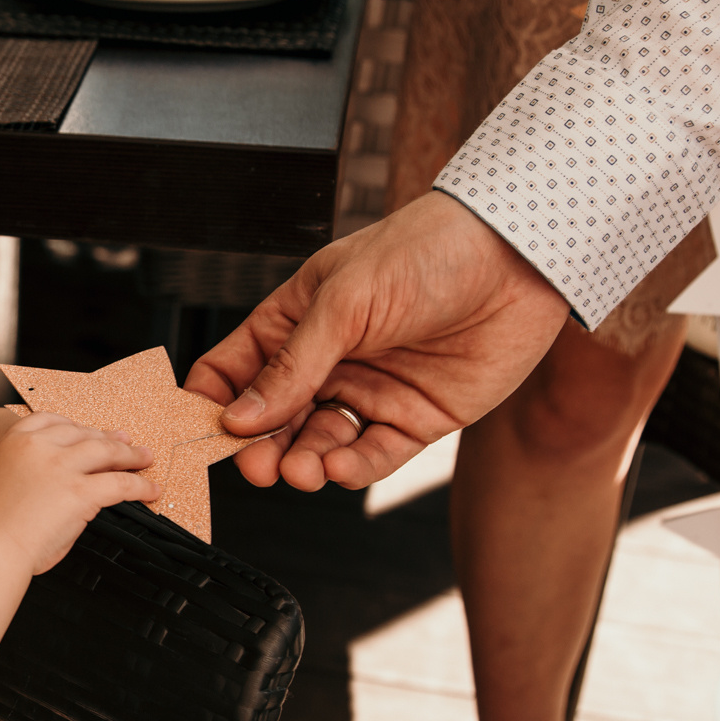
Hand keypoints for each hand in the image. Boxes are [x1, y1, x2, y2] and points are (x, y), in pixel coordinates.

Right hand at [0, 414, 157, 573]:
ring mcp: (61, 467)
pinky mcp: (80, 491)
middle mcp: (39, 447)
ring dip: (130, 455)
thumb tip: (62, 482)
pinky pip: (119, 483)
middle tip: (125, 442)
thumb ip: (31, 472)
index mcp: (14, 440)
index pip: (51, 420)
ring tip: (144, 459)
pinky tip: (150, 490)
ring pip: (106, 452)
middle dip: (107, 438)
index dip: (75, 426)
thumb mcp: (2, 479)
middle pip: (83, 433)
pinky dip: (140, 486)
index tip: (88, 430)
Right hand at [185, 193, 569, 490]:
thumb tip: (242, 417)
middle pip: (273, 419)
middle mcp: (329, 361)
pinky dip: (351, 468)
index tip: (201, 432)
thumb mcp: (344, 300)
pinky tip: (337, 467)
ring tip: (300, 470)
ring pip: (318, 443)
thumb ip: (292, 365)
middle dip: (259, 447)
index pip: (236, 370)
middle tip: (255, 467)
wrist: (518, 257)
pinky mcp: (414, 418)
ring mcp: (370, 391)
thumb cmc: (428, 250)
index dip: (213, 403)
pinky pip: (372, 456)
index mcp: (297, 321)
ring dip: (302, 461)